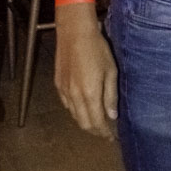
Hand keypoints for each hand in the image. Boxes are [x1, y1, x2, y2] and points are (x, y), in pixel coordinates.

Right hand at [54, 4, 117, 138]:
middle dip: (95, 130)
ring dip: (85, 122)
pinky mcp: (58, 85)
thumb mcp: (110, 71)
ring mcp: (64, 92)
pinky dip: (76, 111)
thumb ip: (110, 95)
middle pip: (83, 123)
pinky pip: (67, 105)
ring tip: (97, 122)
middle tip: (106, 132)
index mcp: (89, 95)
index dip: (104, 132)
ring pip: (74, 115)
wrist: (74, 33)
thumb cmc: (97, 49)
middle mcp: (74, 97)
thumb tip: (112, 116)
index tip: (112, 137)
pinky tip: (84, 107)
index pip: (96, 122)